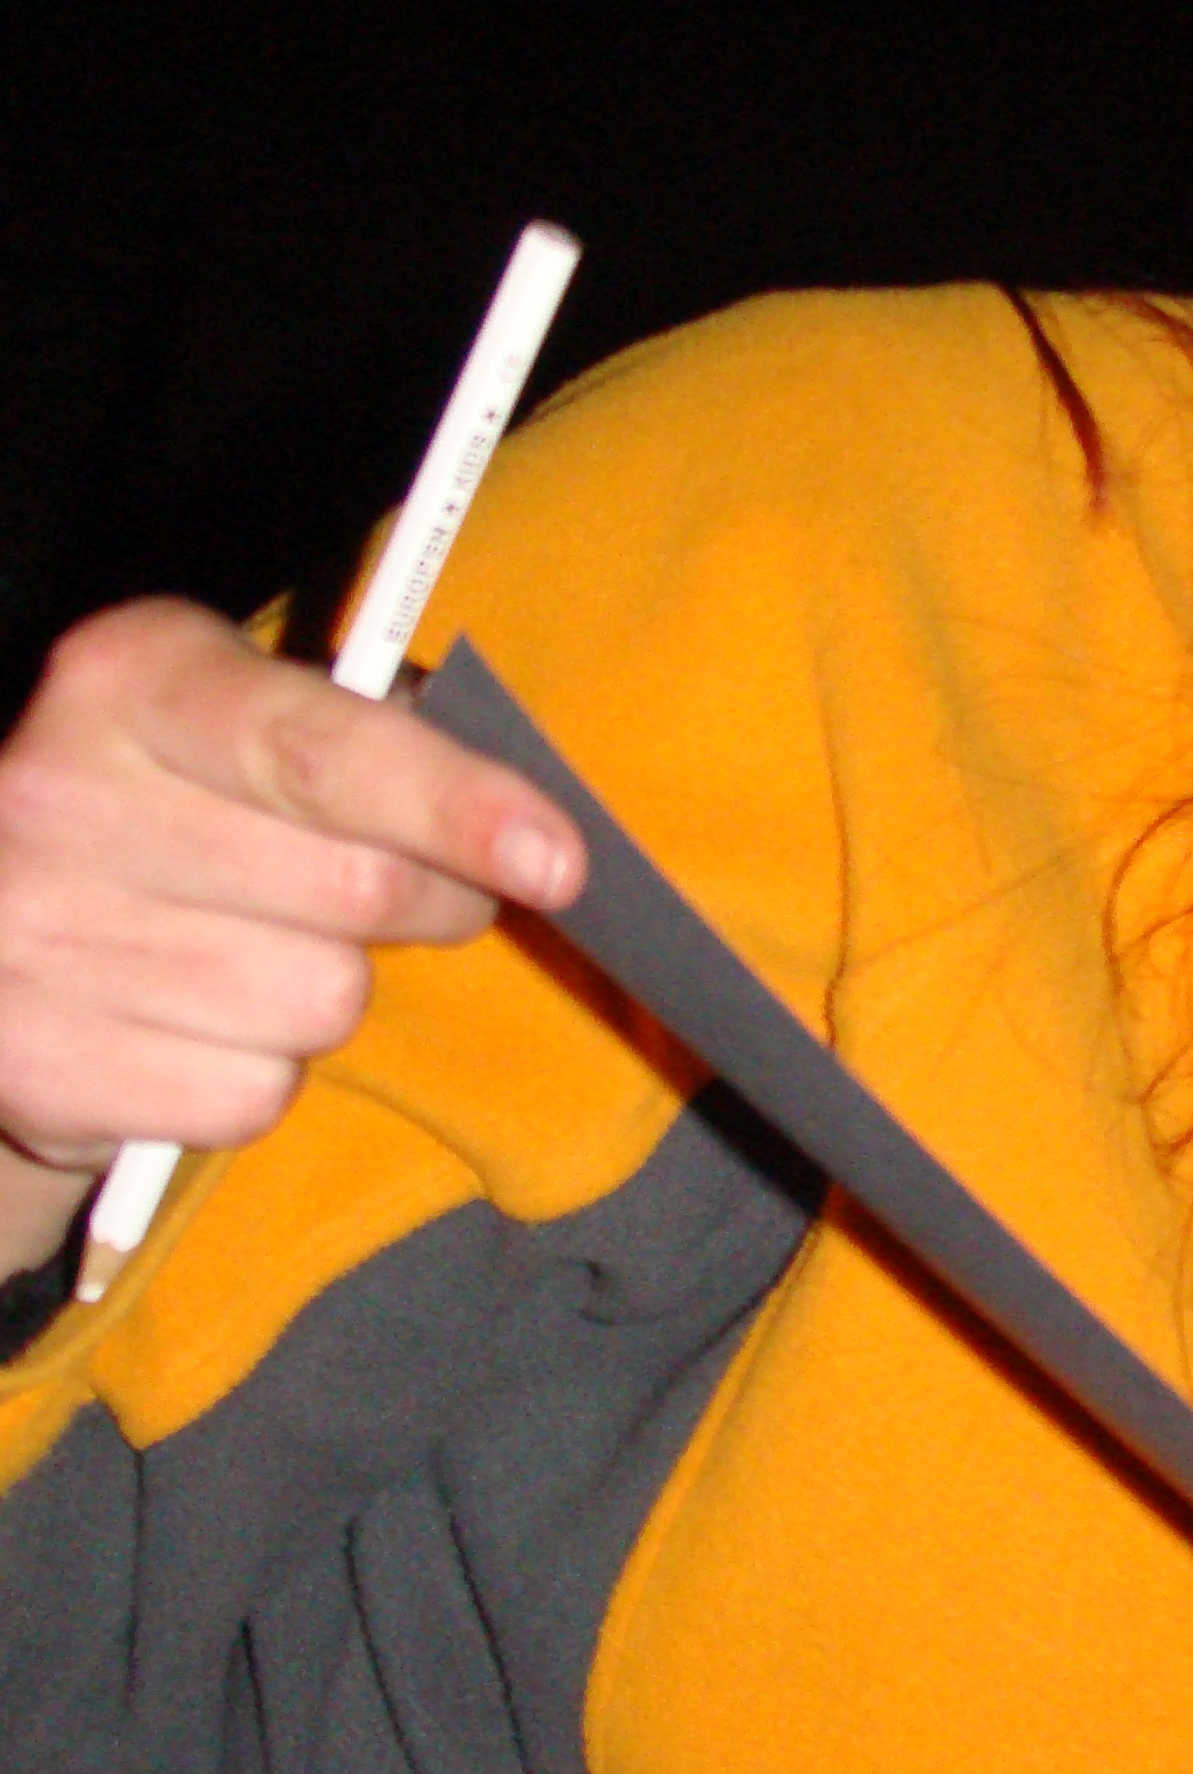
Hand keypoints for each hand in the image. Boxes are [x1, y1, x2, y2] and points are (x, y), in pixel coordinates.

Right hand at [0, 598, 584, 1267]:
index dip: (455, 809)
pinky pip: (256, 1094)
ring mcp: (38, 941)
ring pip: (320, 1005)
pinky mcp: (45, 1068)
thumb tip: (522, 822)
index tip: (559, 862)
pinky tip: (194, 1022)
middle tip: (414, 892)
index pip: (321, 754)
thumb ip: (369, 733)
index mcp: (130, 679)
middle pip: (356, 891)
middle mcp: (62, 797)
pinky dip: (256, 1072)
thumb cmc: (168, 803)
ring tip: (251, 951)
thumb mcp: (237, 716)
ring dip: (326, 991)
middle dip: (431, 900)